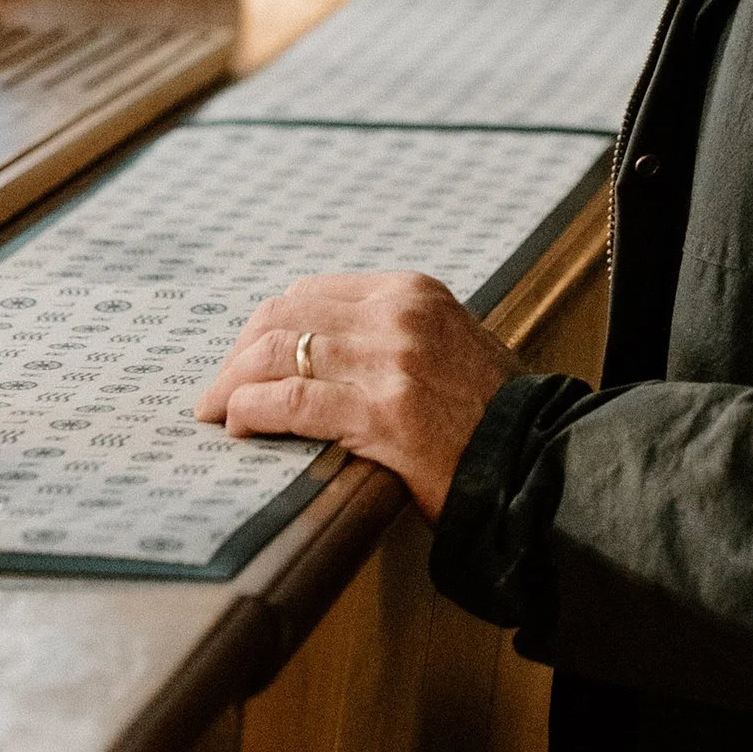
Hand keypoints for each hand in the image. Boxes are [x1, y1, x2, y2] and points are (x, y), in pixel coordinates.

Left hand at [195, 271, 521, 522]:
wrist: (537, 460)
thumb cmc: (492, 414)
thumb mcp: (450, 342)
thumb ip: (393, 333)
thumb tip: (321, 347)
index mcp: (412, 292)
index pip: (310, 293)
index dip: (263, 327)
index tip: (242, 359)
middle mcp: (398, 314)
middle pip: (284, 316)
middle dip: (238, 354)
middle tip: (215, 391)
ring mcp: (390, 360)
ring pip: (279, 354)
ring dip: (231, 384)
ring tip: (215, 411)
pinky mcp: (383, 413)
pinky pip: (294, 401)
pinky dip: (253, 410)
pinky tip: (239, 425)